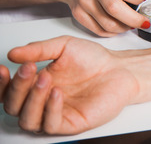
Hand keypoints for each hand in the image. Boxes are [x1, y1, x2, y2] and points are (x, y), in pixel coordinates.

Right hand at [0, 36, 137, 134]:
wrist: (119, 68)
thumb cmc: (93, 59)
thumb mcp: (63, 46)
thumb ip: (38, 49)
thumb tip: (13, 54)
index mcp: (36, 84)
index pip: (8, 91)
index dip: (2, 83)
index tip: (4, 68)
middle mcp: (43, 101)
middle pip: (13, 106)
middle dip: (17, 88)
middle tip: (29, 69)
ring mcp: (56, 113)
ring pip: (27, 119)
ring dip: (32, 99)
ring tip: (45, 79)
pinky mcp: (71, 123)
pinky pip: (50, 124)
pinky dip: (50, 109)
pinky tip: (56, 93)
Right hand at [62, 0, 150, 35]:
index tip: (145, 0)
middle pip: (116, 10)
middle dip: (135, 20)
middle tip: (144, 22)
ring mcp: (84, 2)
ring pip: (108, 23)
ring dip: (124, 28)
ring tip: (131, 23)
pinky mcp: (78, 14)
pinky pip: (99, 30)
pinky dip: (112, 32)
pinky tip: (118, 25)